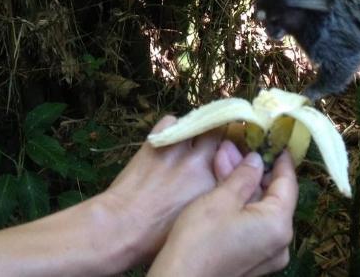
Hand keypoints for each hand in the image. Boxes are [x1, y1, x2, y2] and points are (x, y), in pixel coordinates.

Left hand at [94, 115, 222, 266]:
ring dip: (196, 129)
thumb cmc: (158, 236)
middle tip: (211, 142)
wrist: (123, 227)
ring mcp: (180, 149)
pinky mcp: (158, 141)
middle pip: (221, 132)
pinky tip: (169, 139)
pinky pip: (172, 121)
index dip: (234, 152)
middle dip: (219, 135)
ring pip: (198, 122)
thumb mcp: (198, 220)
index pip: (236, 156)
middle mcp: (203, 163)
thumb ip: (212, 198)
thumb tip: (217, 185)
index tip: (231, 153)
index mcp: (217, 186)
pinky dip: (172, 127)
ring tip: (189, 140)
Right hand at [147, 149, 298, 276]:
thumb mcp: (221, 199)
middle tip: (233, 147)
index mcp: (279, 224)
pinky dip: (240, 205)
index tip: (274, 139)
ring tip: (222, 160)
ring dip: (243, 185)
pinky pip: (252, 225)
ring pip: (260, 210)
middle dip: (252, 170)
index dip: (280, 159)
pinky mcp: (251, 261)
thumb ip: (243, 176)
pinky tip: (222, 186)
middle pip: (272, 196)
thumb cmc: (200, 240)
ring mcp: (266, 255)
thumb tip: (257, 160)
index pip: (288, 183)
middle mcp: (280, 243)